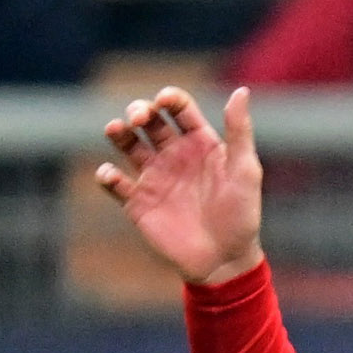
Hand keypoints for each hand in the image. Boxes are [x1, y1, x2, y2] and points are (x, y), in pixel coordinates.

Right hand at [94, 85, 264, 286]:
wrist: (225, 261)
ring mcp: (154, 177)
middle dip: (139, 110)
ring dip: (118, 132)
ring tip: (116, 130)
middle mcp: (174, 154)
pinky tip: (110, 175)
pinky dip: (106, 176)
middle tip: (139, 118)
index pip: (178, 108)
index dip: (169, 98)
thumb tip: (241, 91)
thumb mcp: (245, 170)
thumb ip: (239, 131)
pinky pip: (114, 183)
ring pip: (127, 144)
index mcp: (200, 142)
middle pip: (148, 120)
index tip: (164, 101)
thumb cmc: (241, 216)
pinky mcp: (138, 202)